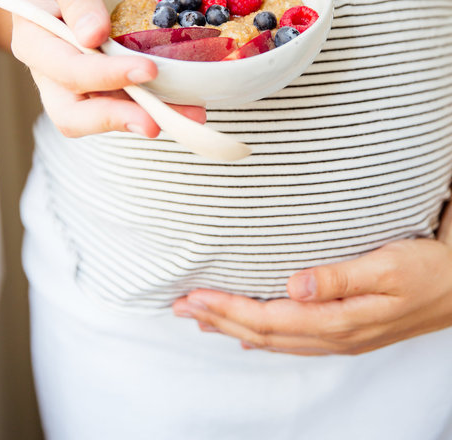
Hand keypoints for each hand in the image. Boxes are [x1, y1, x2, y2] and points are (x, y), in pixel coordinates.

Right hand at [9, 0, 204, 137]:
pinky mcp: (100, 83)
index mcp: (33, 42)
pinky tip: (185, 104)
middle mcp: (50, 72)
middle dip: (116, 119)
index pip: (67, 71)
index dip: (106, 75)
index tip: (147, 70)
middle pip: (73, 114)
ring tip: (187, 116)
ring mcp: (75, 82)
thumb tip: (92, 36)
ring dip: (145, 118)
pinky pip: (124, 102)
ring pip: (103, 115)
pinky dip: (154, 106)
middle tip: (156, 121)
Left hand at [173, 237, 451, 354]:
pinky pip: (290, 338)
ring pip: (272, 338)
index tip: (193, 297)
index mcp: (338, 320)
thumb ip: (339, 278)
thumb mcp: (387, 267)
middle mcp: (332, 335)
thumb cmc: (425, 272)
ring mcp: (338, 337)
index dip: (227, 309)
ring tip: (200, 318)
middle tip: (180, 307)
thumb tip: (295, 285)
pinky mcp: (343, 331)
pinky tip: (245, 333)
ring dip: (233, 326)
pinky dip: (260, 334)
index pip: (268, 319)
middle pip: (262, 332)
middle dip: (218, 319)